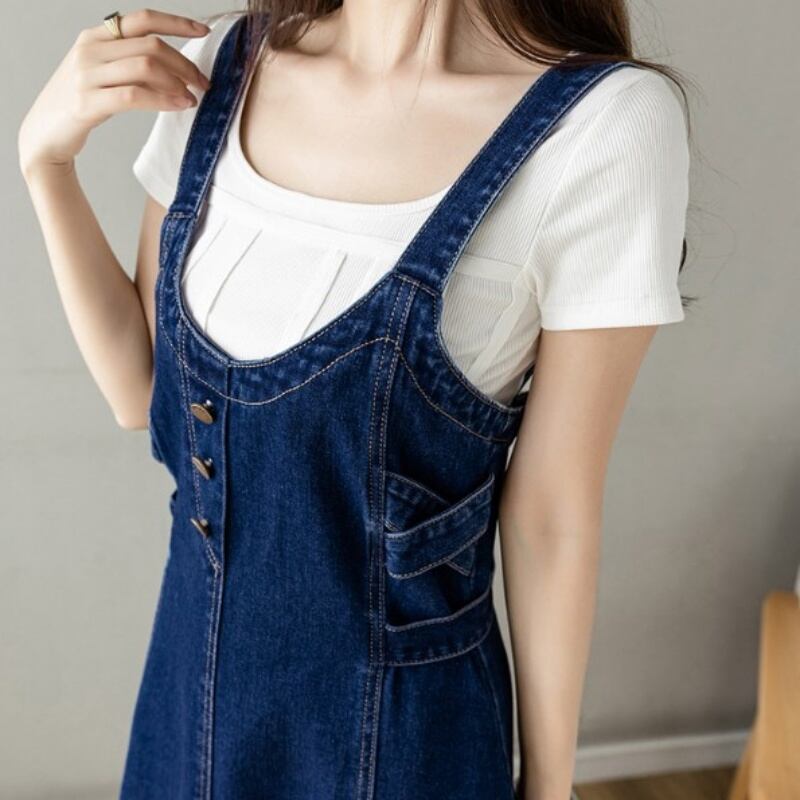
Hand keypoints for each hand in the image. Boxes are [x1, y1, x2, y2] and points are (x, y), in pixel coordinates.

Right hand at [18, 8, 211, 177]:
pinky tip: (180, 106)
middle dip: (185, 63)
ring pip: (145, 67)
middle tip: (204, 82)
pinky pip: (134, 95)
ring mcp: (86, 75)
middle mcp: (90, 50)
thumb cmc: (81, 103)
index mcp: (95, 37)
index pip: (142, 19)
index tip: (203, 32)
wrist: (45, 134)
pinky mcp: (87, 102)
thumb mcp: (103, 73)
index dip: (176, 23)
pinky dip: (163, 100)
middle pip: (151, 45)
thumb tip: (175, 65)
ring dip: (178, 82)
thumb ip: (129, 62)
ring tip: (193, 97)